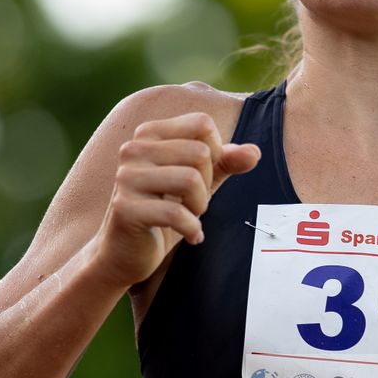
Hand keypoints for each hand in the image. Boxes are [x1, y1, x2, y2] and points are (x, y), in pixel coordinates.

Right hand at [89, 111, 258, 288]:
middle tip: (194, 203)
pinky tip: (190, 236)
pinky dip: (192, 229)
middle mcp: (133, 149)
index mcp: (148, 134)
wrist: (122, 254)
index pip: (201, 123)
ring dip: (200, 206)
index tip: (202, 177)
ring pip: (190, 179)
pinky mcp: (125, 208)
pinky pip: (177, 213)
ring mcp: (126, 178)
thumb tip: (254, 152)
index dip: (215, 152)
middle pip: (200, 152)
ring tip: (190, 217)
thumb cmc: (162, 214)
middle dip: (207, 183)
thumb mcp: (197, 184)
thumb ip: (224, 164)